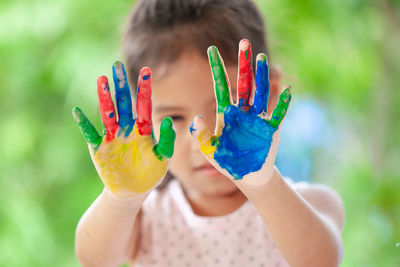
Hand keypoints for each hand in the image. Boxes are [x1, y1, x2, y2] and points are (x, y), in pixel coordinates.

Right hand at [73, 61, 174, 197]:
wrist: (132, 192)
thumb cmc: (150, 174)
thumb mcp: (162, 158)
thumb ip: (166, 140)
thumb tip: (171, 120)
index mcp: (143, 129)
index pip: (144, 105)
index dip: (145, 89)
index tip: (147, 71)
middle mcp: (126, 129)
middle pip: (123, 103)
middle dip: (120, 85)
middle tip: (118, 65)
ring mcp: (111, 137)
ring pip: (107, 114)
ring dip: (104, 98)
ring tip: (102, 80)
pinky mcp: (98, 148)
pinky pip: (90, 134)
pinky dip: (84, 124)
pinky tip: (78, 111)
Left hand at [190, 39, 290, 186]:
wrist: (247, 175)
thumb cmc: (227, 163)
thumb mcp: (211, 151)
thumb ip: (202, 136)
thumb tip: (195, 118)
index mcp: (227, 114)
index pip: (221, 87)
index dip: (217, 70)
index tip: (211, 50)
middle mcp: (243, 112)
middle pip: (244, 84)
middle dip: (244, 64)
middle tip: (243, 43)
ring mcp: (258, 119)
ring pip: (261, 93)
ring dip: (263, 77)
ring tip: (263, 58)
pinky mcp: (272, 129)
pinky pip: (278, 114)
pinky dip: (282, 104)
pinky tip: (286, 91)